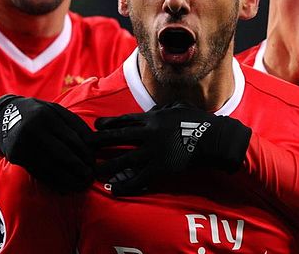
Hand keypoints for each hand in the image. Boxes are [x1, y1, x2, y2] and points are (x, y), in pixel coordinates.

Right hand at [0, 95, 96, 192]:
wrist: (6, 116)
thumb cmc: (40, 113)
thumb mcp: (58, 111)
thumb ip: (76, 125)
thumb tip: (95, 144)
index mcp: (47, 116)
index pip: (72, 139)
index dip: (85, 153)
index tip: (93, 162)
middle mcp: (33, 131)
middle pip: (62, 155)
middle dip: (79, 168)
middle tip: (91, 176)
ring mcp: (23, 144)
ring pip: (51, 167)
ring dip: (69, 179)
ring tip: (82, 185)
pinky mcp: (17, 157)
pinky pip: (39, 173)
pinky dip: (54, 182)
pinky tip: (66, 188)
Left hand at [93, 102, 251, 195]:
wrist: (214, 139)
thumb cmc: (199, 121)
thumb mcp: (180, 108)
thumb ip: (164, 108)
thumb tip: (156, 108)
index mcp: (153, 118)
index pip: (125, 120)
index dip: (109, 123)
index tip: (96, 126)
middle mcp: (149, 133)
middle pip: (119, 136)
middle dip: (99, 141)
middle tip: (85, 145)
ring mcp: (154, 151)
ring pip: (124, 159)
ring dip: (108, 166)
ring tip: (93, 171)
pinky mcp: (161, 168)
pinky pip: (140, 179)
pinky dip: (127, 186)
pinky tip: (115, 190)